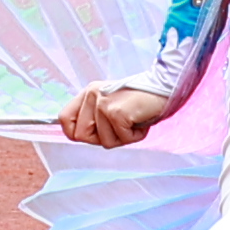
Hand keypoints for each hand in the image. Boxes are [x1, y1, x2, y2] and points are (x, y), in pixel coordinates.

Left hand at [59, 81, 173, 148]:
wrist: (165, 88)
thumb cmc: (140, 101)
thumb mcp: (112, 105)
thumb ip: (94, 117)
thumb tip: (77, 135)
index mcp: (88, 91)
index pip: (64, 119)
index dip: (75, 133)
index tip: (92, 135)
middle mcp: (92, 94)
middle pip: (80, 136)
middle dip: (102, 138)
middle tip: (120, 126)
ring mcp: (103, 102)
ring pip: (103, 142)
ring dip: (122, 137)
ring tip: (133, 120)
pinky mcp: (116, 112)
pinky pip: (120, 140)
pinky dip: (134, 137)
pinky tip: (140, 121)